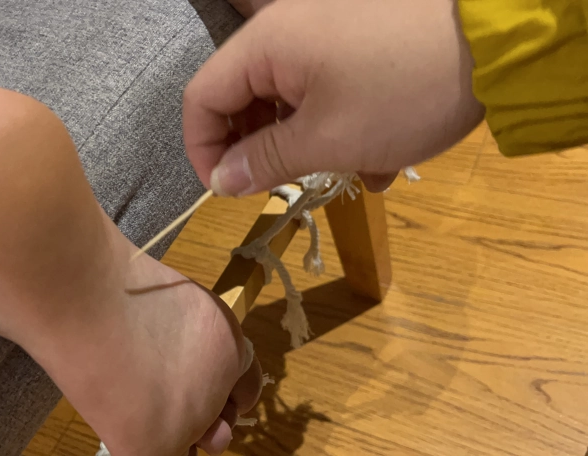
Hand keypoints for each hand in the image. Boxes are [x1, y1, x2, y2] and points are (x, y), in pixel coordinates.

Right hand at [184, 0, 484, 194]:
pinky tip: (376, 156)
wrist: (499, 41)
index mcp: (266, 46)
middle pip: (242, 97)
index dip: (203, 149)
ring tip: (347, 175)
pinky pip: (325, 86)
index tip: (227, 190)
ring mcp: (324, 32)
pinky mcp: (357, 39)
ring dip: (305, 143)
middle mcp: (286, 30)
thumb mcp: (328, 139)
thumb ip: (266, 162)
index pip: (201, 98)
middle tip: (284, 185)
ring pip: (288, 97)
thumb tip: (221, 182)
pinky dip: (337, 122)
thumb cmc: (403, 92)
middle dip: (259, 149)